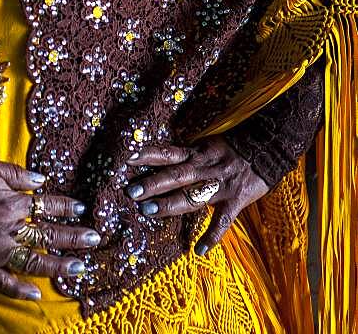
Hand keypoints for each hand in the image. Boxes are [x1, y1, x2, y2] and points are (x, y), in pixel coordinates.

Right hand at [0, 155, 101, 299]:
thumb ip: (18, 175)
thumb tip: (42, 180)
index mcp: (11, 202)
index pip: (47, 205)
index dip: (66, 206)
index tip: (82, 208)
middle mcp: (7, 229)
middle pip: (48, 235)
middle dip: (74, 237)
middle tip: (94, 239)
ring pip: (33, 263)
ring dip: (59, 266)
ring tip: (80, 268)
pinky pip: (3, 283)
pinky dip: (20, 290)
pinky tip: (36, 295)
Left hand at [124, 138, 268, 255]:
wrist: (268, 146)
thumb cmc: (235, 146)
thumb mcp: (208, 145)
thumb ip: (189, 155)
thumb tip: (163, 160)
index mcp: (197, 152)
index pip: (168, 152)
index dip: (148, 154)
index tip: (126, 158)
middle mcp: (204, 167)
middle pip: (174, 174)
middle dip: (152, 183)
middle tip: (131, 191)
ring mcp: (219, 184)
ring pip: (191, 194)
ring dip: (169, 204)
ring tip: (148, 212)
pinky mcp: (236, 199)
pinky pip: (222, 220)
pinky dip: (212, 236)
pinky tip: (199, 250)